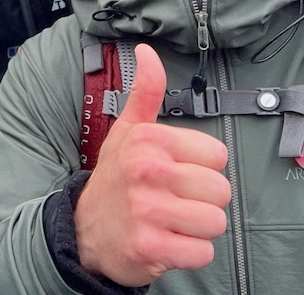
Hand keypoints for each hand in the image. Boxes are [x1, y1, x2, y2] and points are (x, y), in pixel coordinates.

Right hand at [73, 43, 231, 286]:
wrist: (83, 230)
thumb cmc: (116, 177)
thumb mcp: (127, 131)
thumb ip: (145, 92)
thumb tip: (147, 51)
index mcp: (148, 140)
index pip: (217, 154)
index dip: (200, 167)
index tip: (174, 172)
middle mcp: (147, 171)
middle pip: (221, 190)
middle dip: (202, 200)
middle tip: (173, 200)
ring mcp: (148, 210)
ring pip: (215, 222)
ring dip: (197, 228)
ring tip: (171, 221)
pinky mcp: (152, 247)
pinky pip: (203, 253)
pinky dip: (189, 253)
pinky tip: (167, 241)